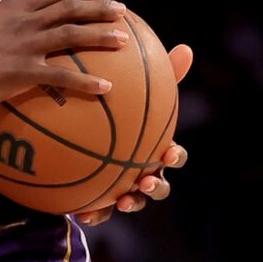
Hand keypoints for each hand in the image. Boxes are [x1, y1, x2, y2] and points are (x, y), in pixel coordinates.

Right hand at [0, 0, 127, 112]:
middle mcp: (22, 23)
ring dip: (102, 36)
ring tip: (124, 40)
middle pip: (70, 9)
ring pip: (72, 35)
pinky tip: (106, 87)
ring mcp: (24, 46)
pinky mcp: (23, 72)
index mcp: (10, 10)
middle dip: (100, 8)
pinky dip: (87, 82)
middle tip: (122, 12)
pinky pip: (63, 76)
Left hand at [77, 44, 192, 225]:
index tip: (168, 152)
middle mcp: (142, 171)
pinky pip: (97, 210)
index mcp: (154, 148)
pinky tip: (80, 212)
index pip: (174, 154)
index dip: (175, 157)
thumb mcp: (133, 89)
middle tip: (143, 182)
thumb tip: (185, 48)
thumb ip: (156, 76)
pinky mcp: (97, 199)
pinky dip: (92, 213)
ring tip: (117, 202)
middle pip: (158, 185)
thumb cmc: (116, 109)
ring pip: (130, 202)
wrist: (77, 136)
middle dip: (154, 187)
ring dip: (128, 205)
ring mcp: (120, 187)